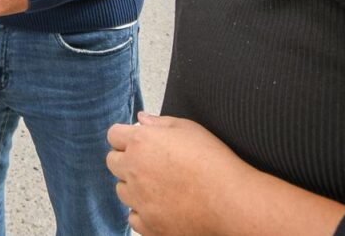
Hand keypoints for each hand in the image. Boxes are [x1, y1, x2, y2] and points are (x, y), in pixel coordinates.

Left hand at [106, 113, 246, 235]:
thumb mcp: (189, 129)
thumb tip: (140, 119)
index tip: (136, 141)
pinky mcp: (148, 224)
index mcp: (141, 142)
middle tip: (149, 163)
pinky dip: (143, 211)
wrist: (232, 202)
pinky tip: (161, 206)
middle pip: (112, 162)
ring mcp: (139, 200)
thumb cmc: (214, 162)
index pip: (113, 135)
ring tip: (160, 186)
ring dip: (133, 186)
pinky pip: (133, 216)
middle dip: (126, 159)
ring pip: (121, 190)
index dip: (125, 136)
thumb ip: (159, 122)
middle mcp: (134, 170)